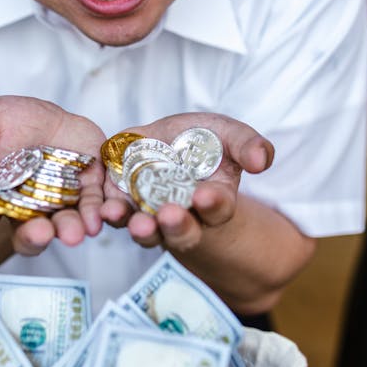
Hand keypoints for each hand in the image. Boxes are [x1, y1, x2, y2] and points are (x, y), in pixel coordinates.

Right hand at [0, 96, 106, 254]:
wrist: (51, 122)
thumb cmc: (13, 123)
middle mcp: (27, 206)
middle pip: (27, 229)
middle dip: (34, 234)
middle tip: (40, 233)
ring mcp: (59, 203)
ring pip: (63, 224)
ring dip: (69, 229)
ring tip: (76, 232)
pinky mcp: (89, 192)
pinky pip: (95, 207)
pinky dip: (99, 213)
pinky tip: (102, 216)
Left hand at [100, 112, 273, 254]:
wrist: (170, 143)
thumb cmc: (207, 143)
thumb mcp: (230, 136)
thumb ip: (249, 146)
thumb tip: (263, 161)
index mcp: (215, 201)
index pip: (218, 207)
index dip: (213, 203)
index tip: (205, 196)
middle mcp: (184, 216)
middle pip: (181, 229)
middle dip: (176, 224)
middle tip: (169, 216)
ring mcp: (150, 213)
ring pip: (145, 228)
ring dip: (140, 227)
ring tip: (136, 222)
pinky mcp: (122, 202)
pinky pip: (114, 212)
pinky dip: (109, 213)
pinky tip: (104, 209)